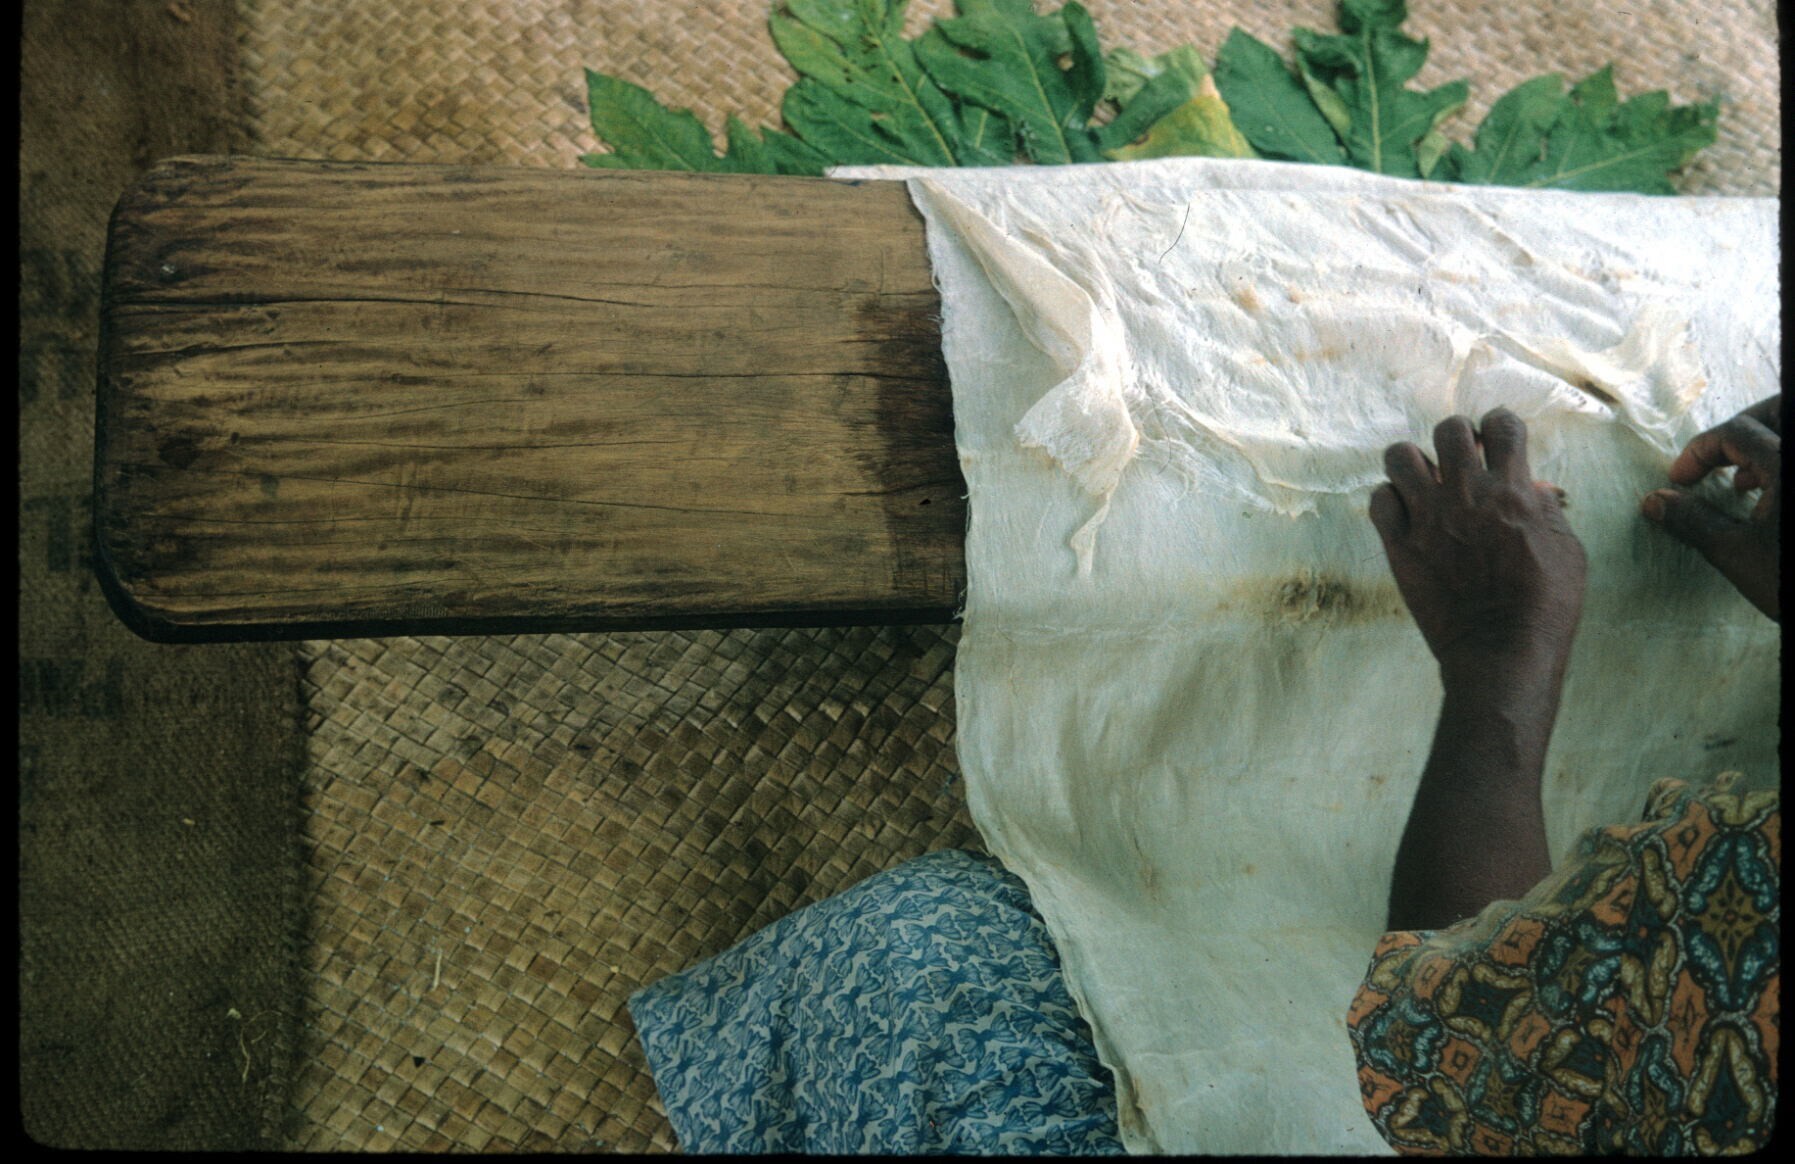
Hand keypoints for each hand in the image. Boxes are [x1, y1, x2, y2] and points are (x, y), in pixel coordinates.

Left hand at [1370, 408, 1587, 670]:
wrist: (1501, 652)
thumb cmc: (1545, 606)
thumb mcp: (1568, 550)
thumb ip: (1547, 510)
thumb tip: (1533, 486)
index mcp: (1512, 491)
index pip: (1501, 425)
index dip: (1499, 426)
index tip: (1497, 442)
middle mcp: (1466, 496)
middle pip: (1448, 429)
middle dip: (1456, 436)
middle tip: (1461, 460)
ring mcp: (1427, 519)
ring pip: (1400, 456)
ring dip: (1414, 463)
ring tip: (1425, 482)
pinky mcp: (1399, 546)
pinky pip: (1379, 499)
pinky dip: (1390, 500)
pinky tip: (1406, 514)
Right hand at [1642, 395, 1779, 620]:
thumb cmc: (1793, 583)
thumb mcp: (1736, 554)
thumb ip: (1693, 521)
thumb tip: (1653, 501)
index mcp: (1786, 464)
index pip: (1735, 432)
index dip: (1700, 451)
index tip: (1681, 478)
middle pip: (1777, 408)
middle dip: (1743, 423)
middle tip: (1716, 455)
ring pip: (1789, 430)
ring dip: (1765, 440)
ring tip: (1744, 477)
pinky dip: (1780, 460)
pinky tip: (1769, 494)